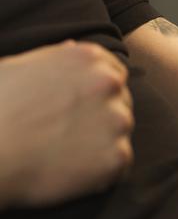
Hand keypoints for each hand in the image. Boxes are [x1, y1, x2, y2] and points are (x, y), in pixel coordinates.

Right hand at [0, 41, 133, 208]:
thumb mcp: (17, 67)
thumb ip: (54, 58)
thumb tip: (72, 46)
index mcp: (88, 58)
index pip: (113, 74)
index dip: (96, 96)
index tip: (77, 110)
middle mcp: (108, 83)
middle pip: (120, 103)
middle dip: (100, 118)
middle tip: (66, 136)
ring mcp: (117, 119)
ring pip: (120, 133)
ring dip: (101, 144)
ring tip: (64, 153)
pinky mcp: (117, 155)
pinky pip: (119, 164)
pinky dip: (101, 172)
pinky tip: (71, 172)